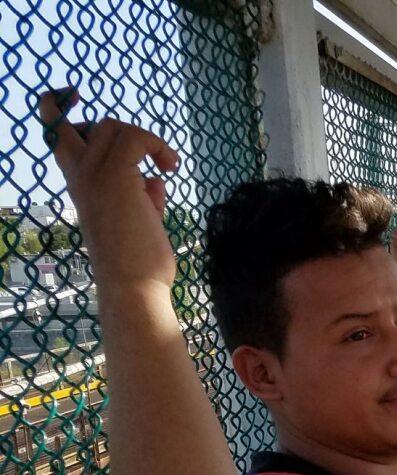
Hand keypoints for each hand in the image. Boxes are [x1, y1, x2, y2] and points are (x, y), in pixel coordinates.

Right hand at [37, 89, 179, 288]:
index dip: (58, 109)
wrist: (132, 285)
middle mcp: (80, 176)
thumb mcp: (139, 221)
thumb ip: (142, 197)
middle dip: (121, 131)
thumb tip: (154, 181)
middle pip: (87, 125)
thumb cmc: (137, 262)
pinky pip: (135, 137)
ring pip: (113, 126)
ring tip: (165, 168)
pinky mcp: (117, 178)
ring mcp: (95, 176)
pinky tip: (170, 167)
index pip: (56, 134)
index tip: (75, 96)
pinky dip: (156, 145)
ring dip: (144, 140)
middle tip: (152, 158)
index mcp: (79, 186)